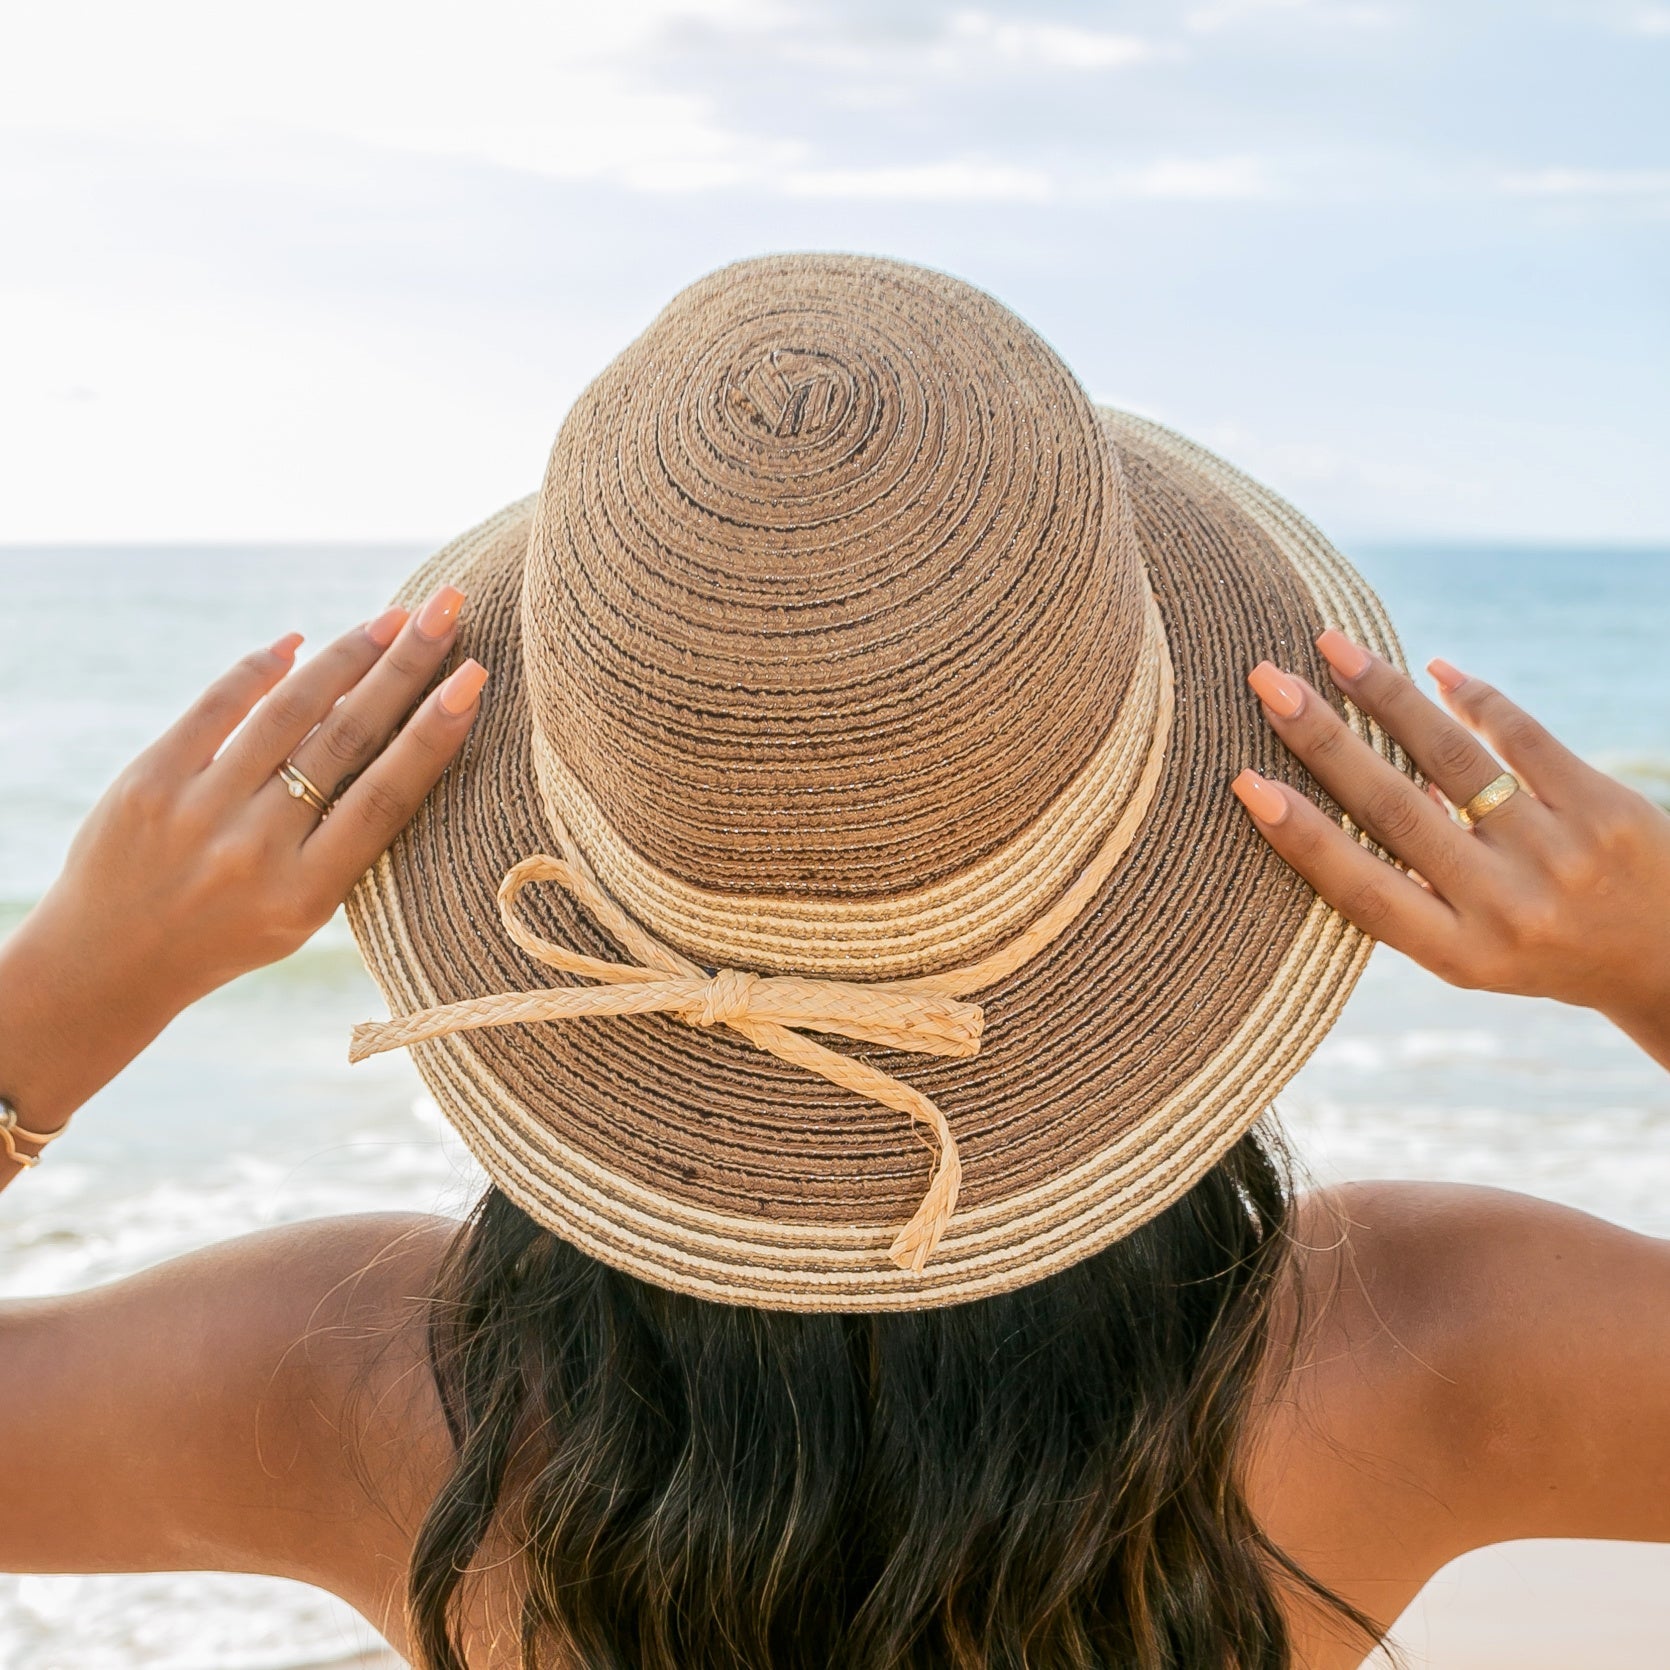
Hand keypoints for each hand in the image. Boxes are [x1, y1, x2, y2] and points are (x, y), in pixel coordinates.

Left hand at [0, 586, 486, 1149]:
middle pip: (346, 739)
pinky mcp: (148, 781)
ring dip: (347, 655)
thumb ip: (344, 839)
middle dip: (405, 667)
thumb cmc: (230, 935)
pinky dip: (260, 669)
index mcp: (306, 892)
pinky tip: (299, 641)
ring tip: (393, 616)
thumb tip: (388, 733)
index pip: (385, 796)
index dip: (433, 733)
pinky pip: (216, 707)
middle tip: (447, 609)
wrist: (108, 964)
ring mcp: (197, 811)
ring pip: (288, 712)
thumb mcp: (303, 912)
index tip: (472, 678)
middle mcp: (255, 849)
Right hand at [1231, 630, 1669, 1068]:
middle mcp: (1507, 907)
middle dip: (1323, 738)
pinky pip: (1525, 737)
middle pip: (1394, 809)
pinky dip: (1474, 697)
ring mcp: (1560, 855)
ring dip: (1385, 694)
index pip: (1360, 888)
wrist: (1669, 959)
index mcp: (1459, 953)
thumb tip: (1328, 795)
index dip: (1301, 836)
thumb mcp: (1470, 951)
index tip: (1246, 781)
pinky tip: (1434, 668)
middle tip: (1268, 682)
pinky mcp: (1605, 809)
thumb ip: (1410, 894)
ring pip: (1455, 759)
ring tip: (1333, 647)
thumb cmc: (1540, 948)